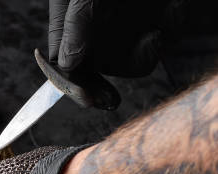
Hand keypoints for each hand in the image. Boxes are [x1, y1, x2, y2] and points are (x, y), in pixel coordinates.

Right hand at [49, 0, 186, 76]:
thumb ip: (74, 29)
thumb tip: (66, 67)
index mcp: (71, 21)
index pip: (65, 65)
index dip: (74, 86)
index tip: (89, 99)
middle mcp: (98, 24)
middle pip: (102, 67)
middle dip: (118, 71)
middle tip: (127, 78)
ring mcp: (128, 20)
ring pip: (137, 57)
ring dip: (151, 47)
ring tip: (161, 23)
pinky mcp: (157, 12)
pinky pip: (165, 33)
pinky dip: (173, 21)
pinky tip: (174, 4)